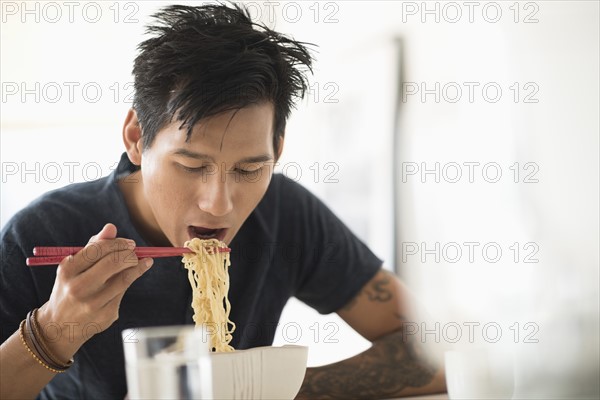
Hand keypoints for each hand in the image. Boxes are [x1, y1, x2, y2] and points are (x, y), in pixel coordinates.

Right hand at [35, 224, 152, 361]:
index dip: (119, 243)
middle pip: (114, 263)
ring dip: (138, 267)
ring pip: (124, 278)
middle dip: (130, 254)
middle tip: (135, 252)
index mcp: (68, 270)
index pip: (99, 249)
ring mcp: (93, 303)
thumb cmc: (71, 286)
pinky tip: (130, 278)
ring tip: (143, 262)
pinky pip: (123, 293)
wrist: (60, 325)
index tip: (130, 243)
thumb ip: (93, 246)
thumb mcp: (74, 266)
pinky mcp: (106, 315)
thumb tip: (111, 228)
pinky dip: (129, 282)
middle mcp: (78, 287)